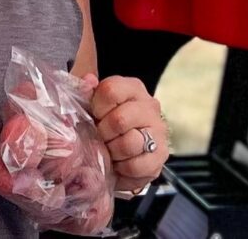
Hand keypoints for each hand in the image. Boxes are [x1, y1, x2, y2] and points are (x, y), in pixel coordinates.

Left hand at [87, 75, 168, 193]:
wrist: (118, 155)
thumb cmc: (103, 125)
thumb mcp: (90, 105)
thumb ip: (85, 90)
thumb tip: (88, 79)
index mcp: (132, 88)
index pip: (111, 90)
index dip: (96, 107)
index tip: (94, 116)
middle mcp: (149, 106)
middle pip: (120, 119)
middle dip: (103, 133)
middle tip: (100, 137)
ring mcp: (159, 131)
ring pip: (129, 143)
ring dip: (112, 152)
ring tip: (109, 151)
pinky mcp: (161, 156)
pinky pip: (136, 165)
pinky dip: (122, 168)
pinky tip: (120, 163)